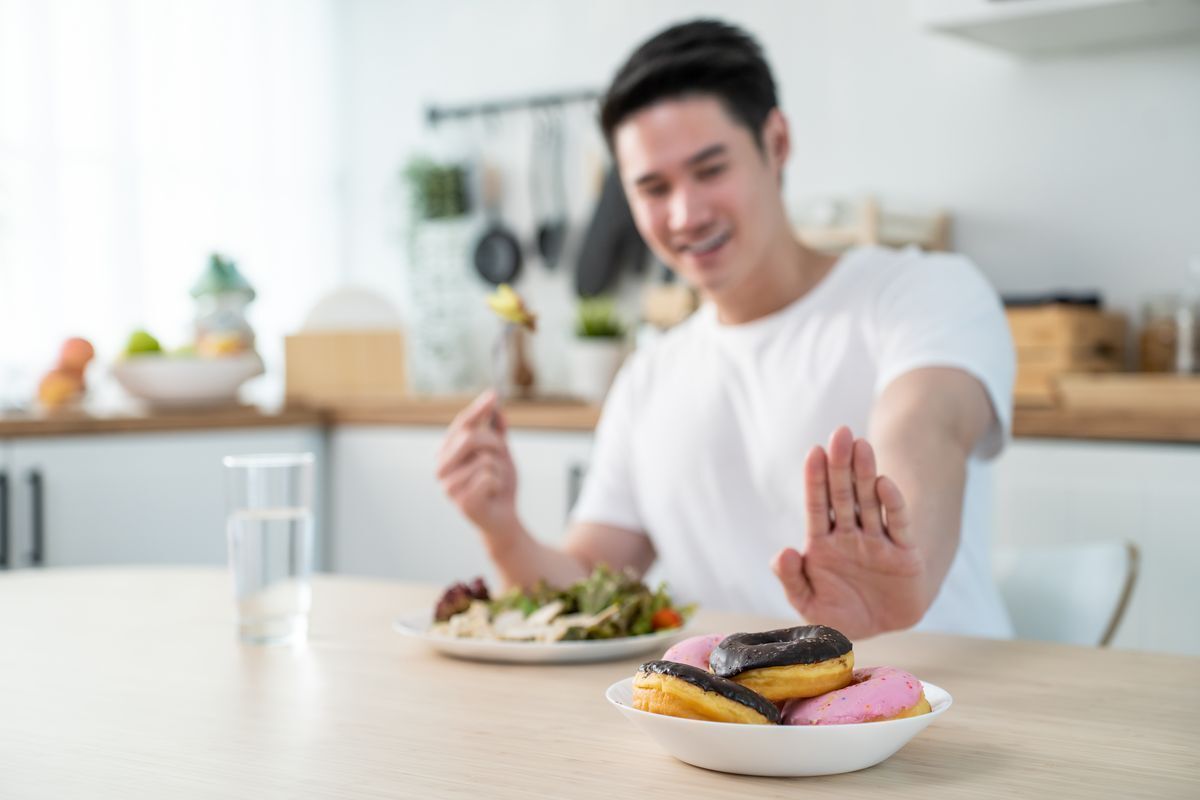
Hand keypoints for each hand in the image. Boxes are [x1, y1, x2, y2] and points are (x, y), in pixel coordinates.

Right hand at [436, 391, 520, 546]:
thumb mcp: (500, 453)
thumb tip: (497, 408)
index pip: (461, 424)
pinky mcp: (462, 502)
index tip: (494, 394)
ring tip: (494, 482)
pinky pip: (490, 477)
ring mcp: (448, 486)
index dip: (478, 409)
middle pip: (471, 437)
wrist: (503, 519)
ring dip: (499, 469)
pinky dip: (499, 484)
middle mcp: (441, 468)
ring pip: (485, 459)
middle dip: (494, 444)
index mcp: (445, 453)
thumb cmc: (498, 484)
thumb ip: (496, 431)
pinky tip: (493, 495)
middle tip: (501, 455)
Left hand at [771, 426, 927, 638]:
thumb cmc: (839, 612)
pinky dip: (892, 504)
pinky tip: (884, 483)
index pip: (817, 505)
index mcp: (822, 543)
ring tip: (862, 445)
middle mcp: (849, 535)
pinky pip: (897, 524)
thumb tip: (783, 552)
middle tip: (840, 433)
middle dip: (840, 465)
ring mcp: (877, 541)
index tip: (814, 451)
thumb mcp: (808, 603)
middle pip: (843, 494)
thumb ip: (792, 579)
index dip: (815, 478)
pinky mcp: (903, 553)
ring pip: (870, 501)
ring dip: (866, 474)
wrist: (878, 630)